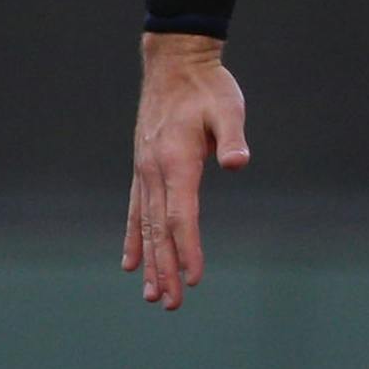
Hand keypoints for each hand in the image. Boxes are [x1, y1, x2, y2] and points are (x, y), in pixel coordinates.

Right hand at [122, 34, 250, 308]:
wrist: (173, 63)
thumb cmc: (208, 87)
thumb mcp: (228, 107)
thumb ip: (232, 137)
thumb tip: (238, 163)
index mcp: (176, 161)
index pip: (182, 216)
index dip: (188, 249)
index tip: (194, 281)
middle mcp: (154, 171)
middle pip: (159, 230)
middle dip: (165, 269)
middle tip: (169, 305)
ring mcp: (144, 171)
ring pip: (145, 226)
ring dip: (149, 262)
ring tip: (150, 295)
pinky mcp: (143, 169)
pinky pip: (135, 211)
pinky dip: (133, 238)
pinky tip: (130, 262)